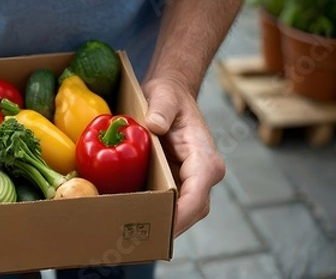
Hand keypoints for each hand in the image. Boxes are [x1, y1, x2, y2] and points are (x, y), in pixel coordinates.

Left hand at [142, 77, 224, 237]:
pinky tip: (130, 219)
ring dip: (161, 225)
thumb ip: (161, 109)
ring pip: (182, 213)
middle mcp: (203, 174)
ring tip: (132, 237)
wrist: (171, 96)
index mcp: (204, 158)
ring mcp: (192, 181)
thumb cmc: (170, 96)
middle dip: (168, 228)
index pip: (197, 194)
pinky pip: (171, 204)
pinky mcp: (178, 182)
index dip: (181, 215)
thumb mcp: (164, 96)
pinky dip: (155, 213)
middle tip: (139, 239)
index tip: (161, 228)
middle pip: (190, 211)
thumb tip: (155, 125)